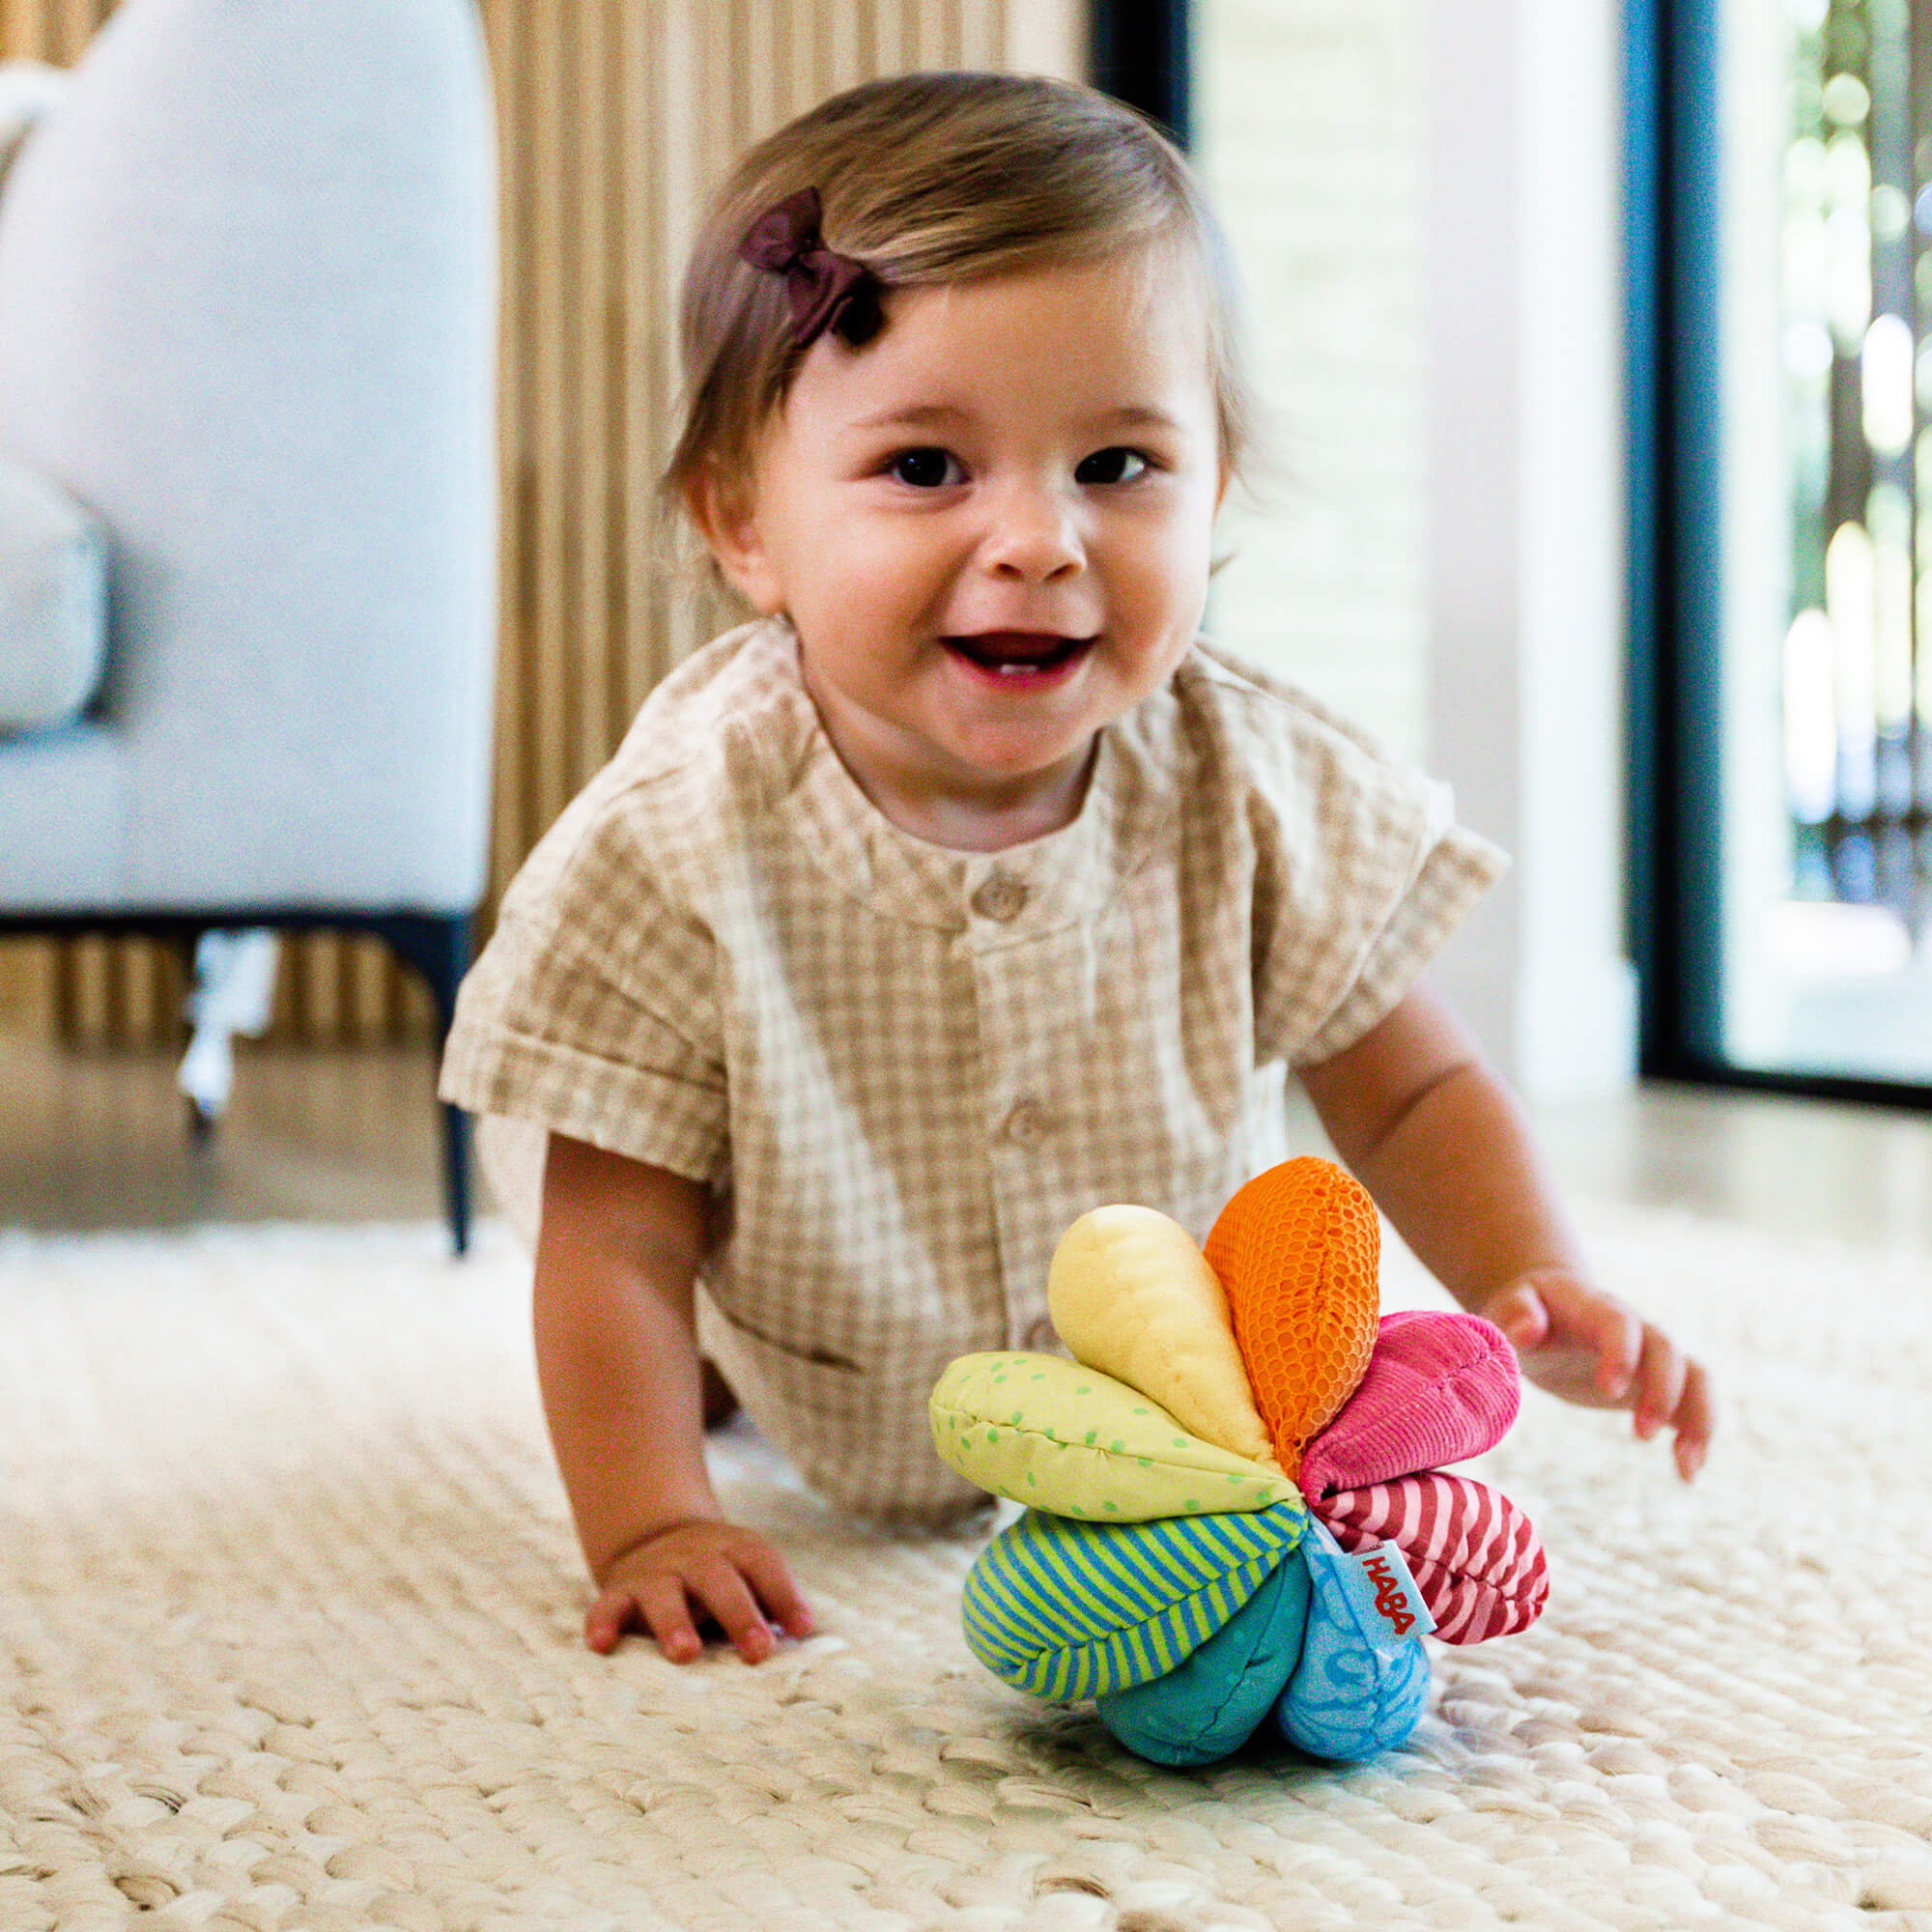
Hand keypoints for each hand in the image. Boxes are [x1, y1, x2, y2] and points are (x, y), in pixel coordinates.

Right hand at [586, 1517, 814, 1662]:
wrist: (656, 1537)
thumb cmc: (719, 1575)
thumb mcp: (747, 1573)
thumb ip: (773, 1600)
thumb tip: (809, 1633)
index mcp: (734, 1549)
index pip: (762, 1563)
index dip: (784, 1594)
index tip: (802, 1629)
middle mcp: (695, 1558)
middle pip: (718, 1580)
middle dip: (739, 1614)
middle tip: (759, 1651)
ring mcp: (655, 1574)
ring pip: (664, 1594)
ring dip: (675, 1622)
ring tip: (686, 1653)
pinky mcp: (619, 1592)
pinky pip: (606, 1606)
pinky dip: (602, 1623)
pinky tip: (602, 1645)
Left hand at [1480, 1269, 1713, 1481]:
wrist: (1546, 1308)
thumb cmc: (1523, 1310)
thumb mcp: (1507, 1307)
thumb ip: (1515, 1315)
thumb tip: (1528, 1333)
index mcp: (1592, 1307)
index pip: (1618, 1322)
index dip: (1622, 1353)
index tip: (1609, 1391)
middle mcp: (1632, 1326)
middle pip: (1666, 1350)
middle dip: (1662, 1392)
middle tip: (1640, 1436)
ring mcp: (1650, 1354)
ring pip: (1696, 1375)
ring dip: (1699, 1417)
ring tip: (1685, 1466)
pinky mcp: (1657, 1381)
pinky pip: (1694, 1401)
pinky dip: (1698, 1434)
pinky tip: (1687, 1472)